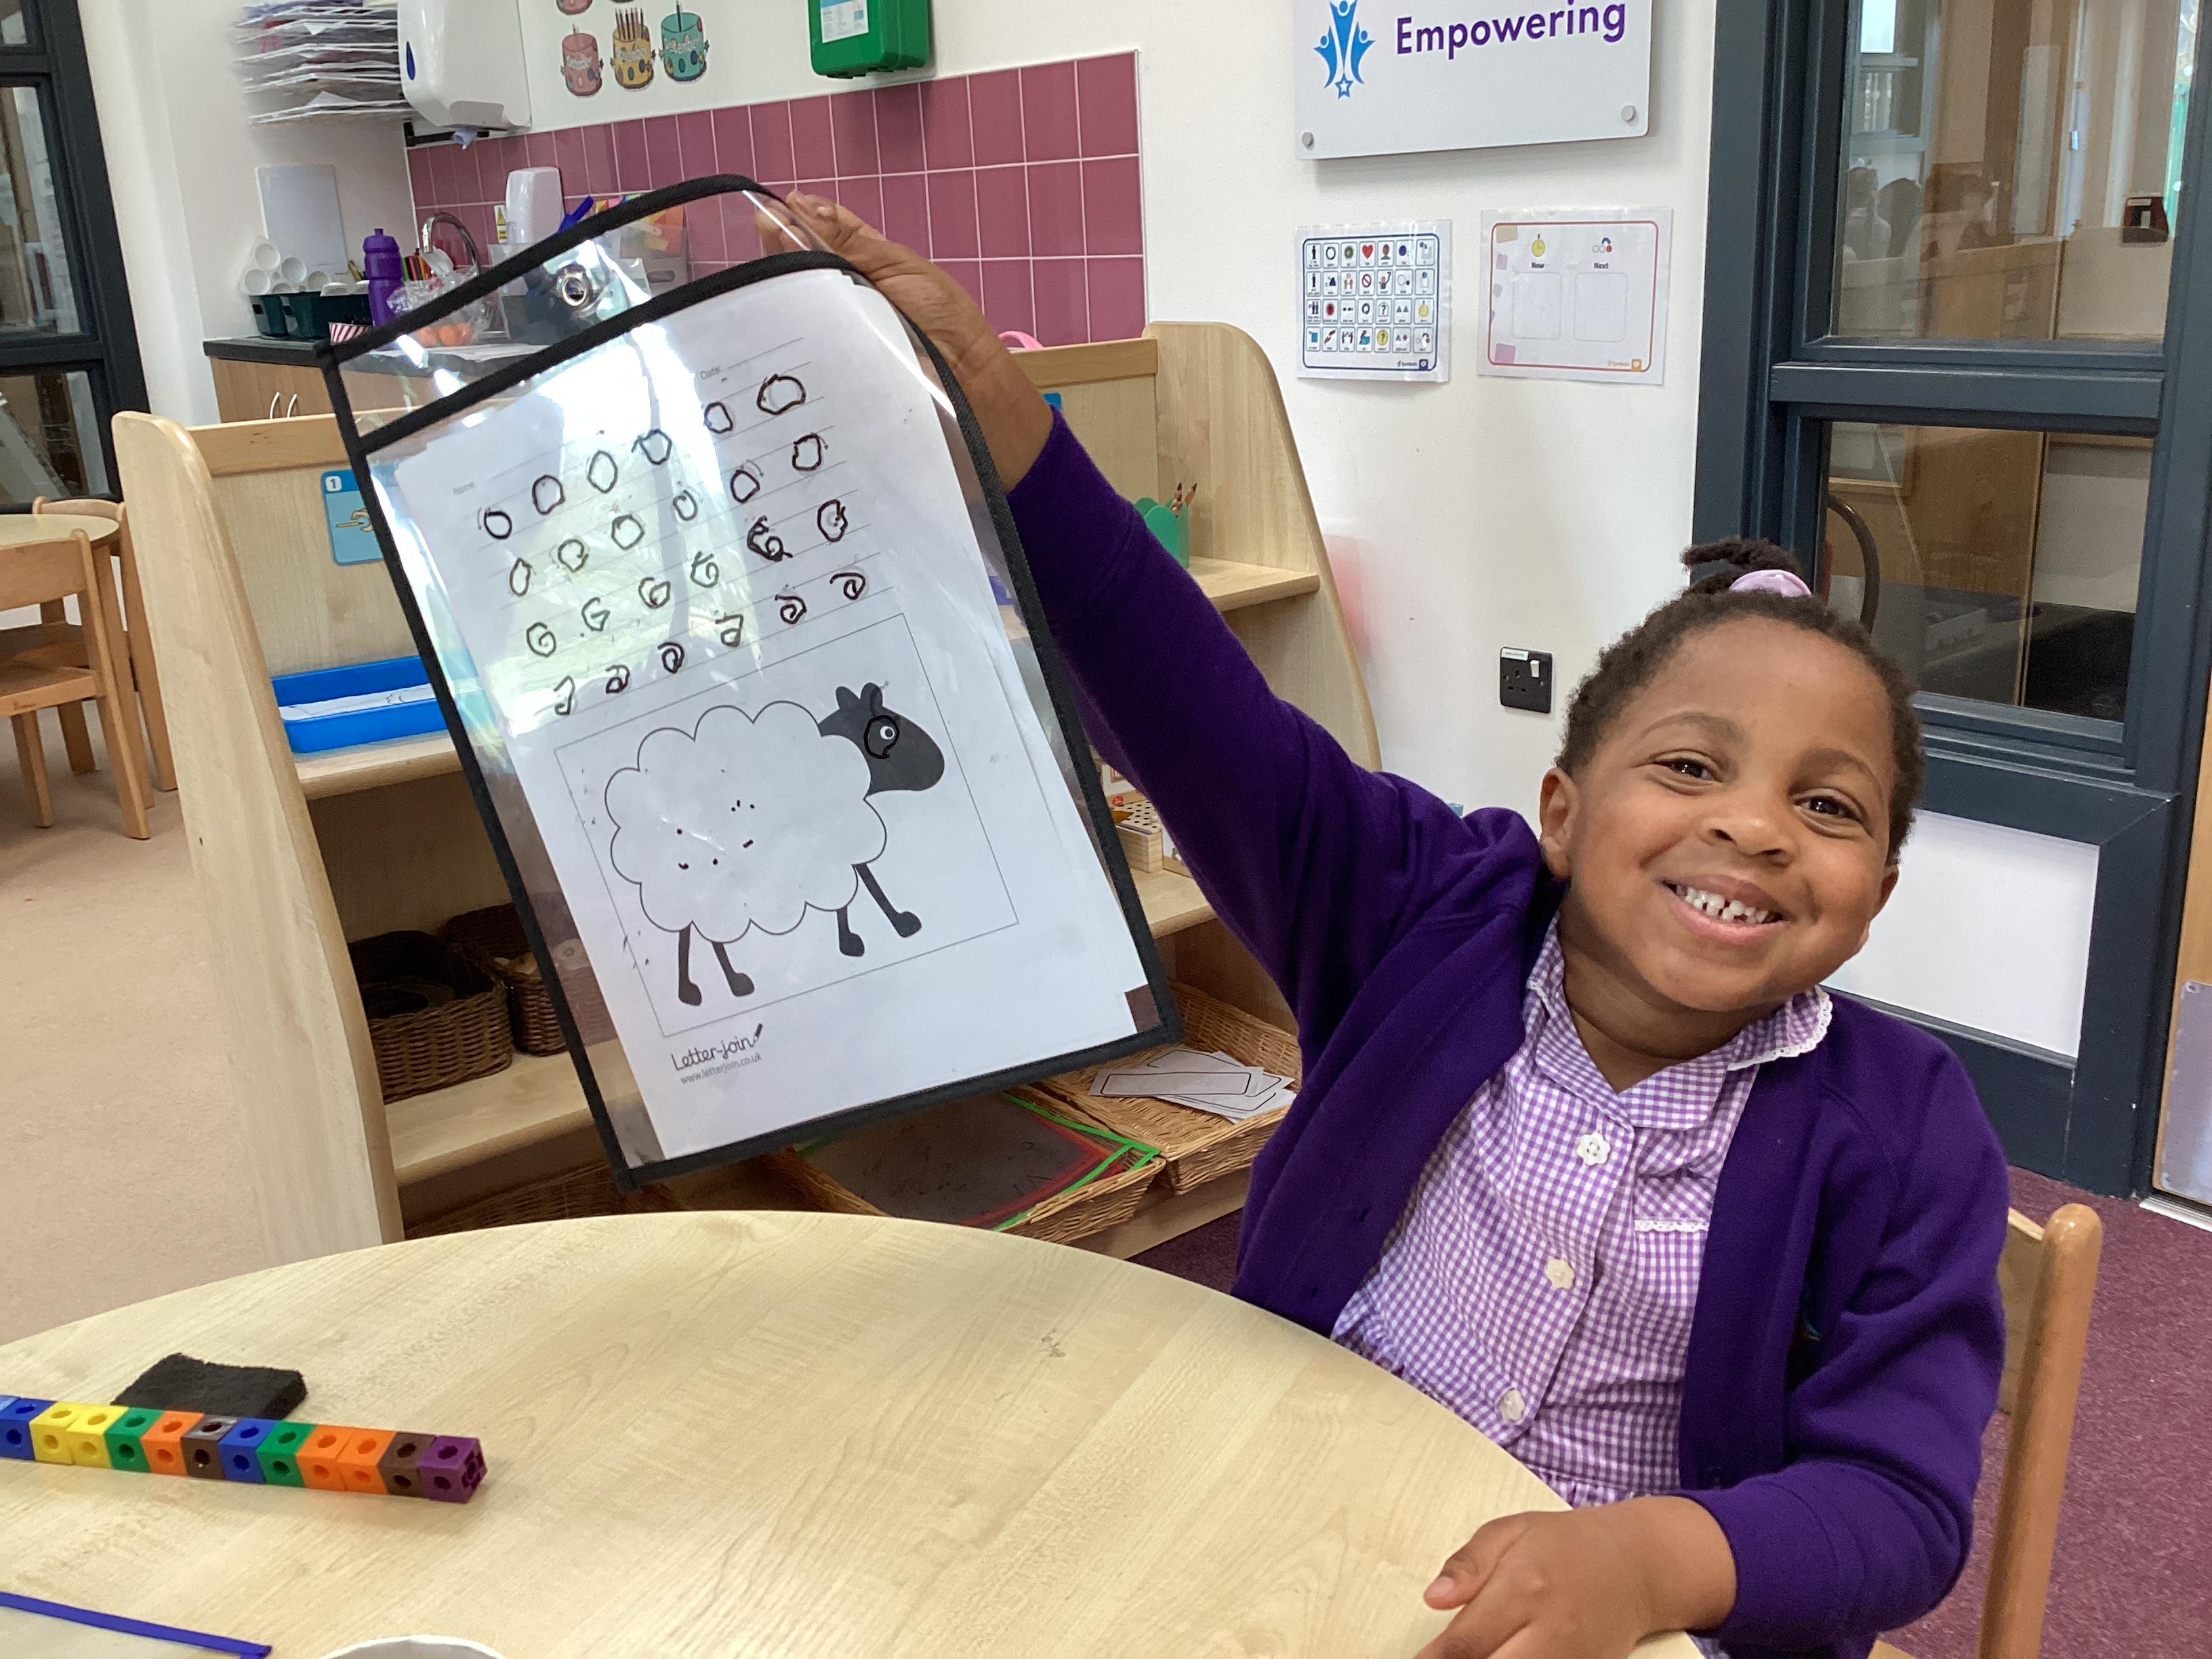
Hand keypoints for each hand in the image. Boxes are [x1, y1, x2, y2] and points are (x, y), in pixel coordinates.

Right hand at [758, 190, 1053, 486]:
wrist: (964, 378)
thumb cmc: (943, 318)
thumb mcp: (899, 268)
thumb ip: (849, 243)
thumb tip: (801, 205)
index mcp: (869, 262)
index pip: (826, 233)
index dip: (800, 219)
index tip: (773, 208)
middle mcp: (849, 292)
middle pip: (805, 266)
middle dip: (782, 247)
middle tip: (763, 229)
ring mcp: (839, 326)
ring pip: (800, 302)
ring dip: (781, 283)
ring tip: (763, 260)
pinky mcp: (835, 359)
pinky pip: (806, 340)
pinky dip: (788, 325)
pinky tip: (769, 306)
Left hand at [1415, 1498, 1735, 1658]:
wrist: (1638, 1564)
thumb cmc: (1565, 1543)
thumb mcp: (1510, 1531)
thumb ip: (1468, 1564)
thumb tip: (1433, 1598)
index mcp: (1523, 1586)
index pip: (1465, 1642)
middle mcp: (1550, 1630)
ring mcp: (1572, 1657)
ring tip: (1469, 1656)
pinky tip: (1507, 1656)